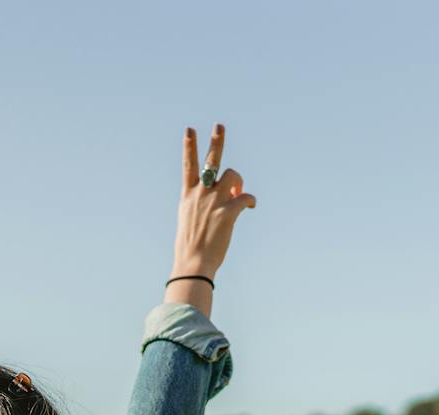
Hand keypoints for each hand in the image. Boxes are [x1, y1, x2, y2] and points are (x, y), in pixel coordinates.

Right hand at [171, 124, 256, 279]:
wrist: (193, 264)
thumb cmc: (190, 246)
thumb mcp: (187, 219)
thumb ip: (199, 204)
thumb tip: (218, 198)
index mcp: (188, 195)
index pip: (188, 165)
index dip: (189, 146)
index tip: (189, 130)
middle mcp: (200, 194)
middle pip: (210, 161)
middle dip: (216, 141)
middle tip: (219, 125)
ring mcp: (214, 201)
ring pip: (232, 175)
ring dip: (238, 181)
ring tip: (237, 192)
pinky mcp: (228, 212)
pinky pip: (245, 197)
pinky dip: (250, 200)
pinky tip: (250, 206)